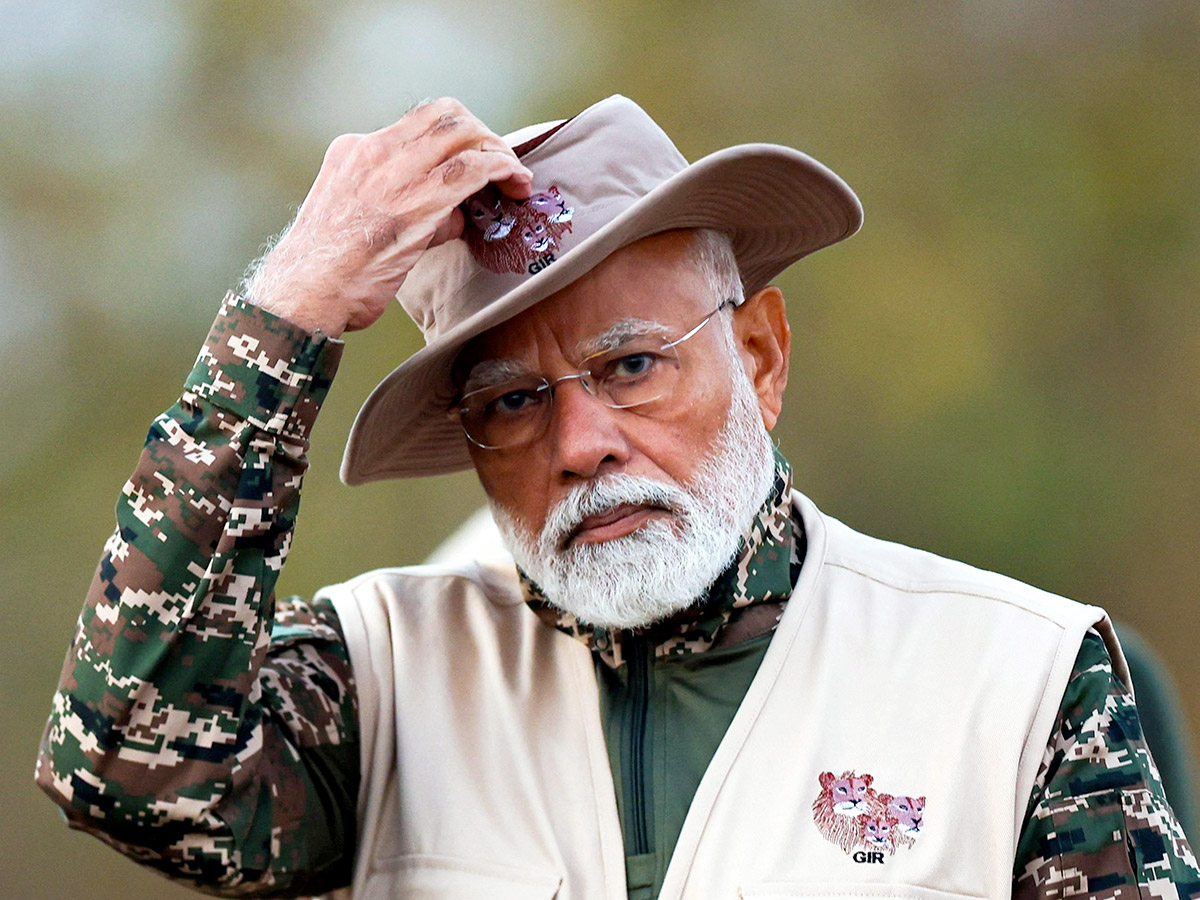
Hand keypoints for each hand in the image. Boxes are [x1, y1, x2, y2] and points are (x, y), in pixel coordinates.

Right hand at [246, 98, 532, 336]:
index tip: (474, 158)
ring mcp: (394, 173)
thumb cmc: (329, 276)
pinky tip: (517, 184)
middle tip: (502, 165)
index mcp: (353, 152)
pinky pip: (475, 167)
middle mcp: (373, 152)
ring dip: (499, 151)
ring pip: (464, 133)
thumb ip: (405, 210)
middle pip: (446, 115)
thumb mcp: (357, 225)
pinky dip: (504, 169)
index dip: (457, 135)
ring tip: (516, 178)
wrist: (303, 296)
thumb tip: (453, 214)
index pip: (417, 122)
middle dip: (483, 135)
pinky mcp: (418, 201)